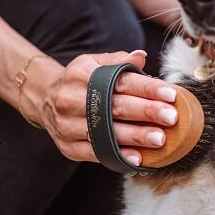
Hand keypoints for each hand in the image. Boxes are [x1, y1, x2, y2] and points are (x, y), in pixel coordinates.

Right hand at [26, 50, 178, 165]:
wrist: (44, 99)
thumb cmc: (79, 81)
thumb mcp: (93, 63)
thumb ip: (118, 61)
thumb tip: (141, 56)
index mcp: (82, 75)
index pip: (120, 81)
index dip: (147, 88)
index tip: (170, 94)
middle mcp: (72, 100)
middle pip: (115, 107)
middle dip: (146, 112)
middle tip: (171, 117)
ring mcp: (68, 125)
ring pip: (107, 132)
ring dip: (136, 137)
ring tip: (160, 139)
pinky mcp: (68, 147)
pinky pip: (96, 153)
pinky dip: (118, 156)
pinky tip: (137, 158)